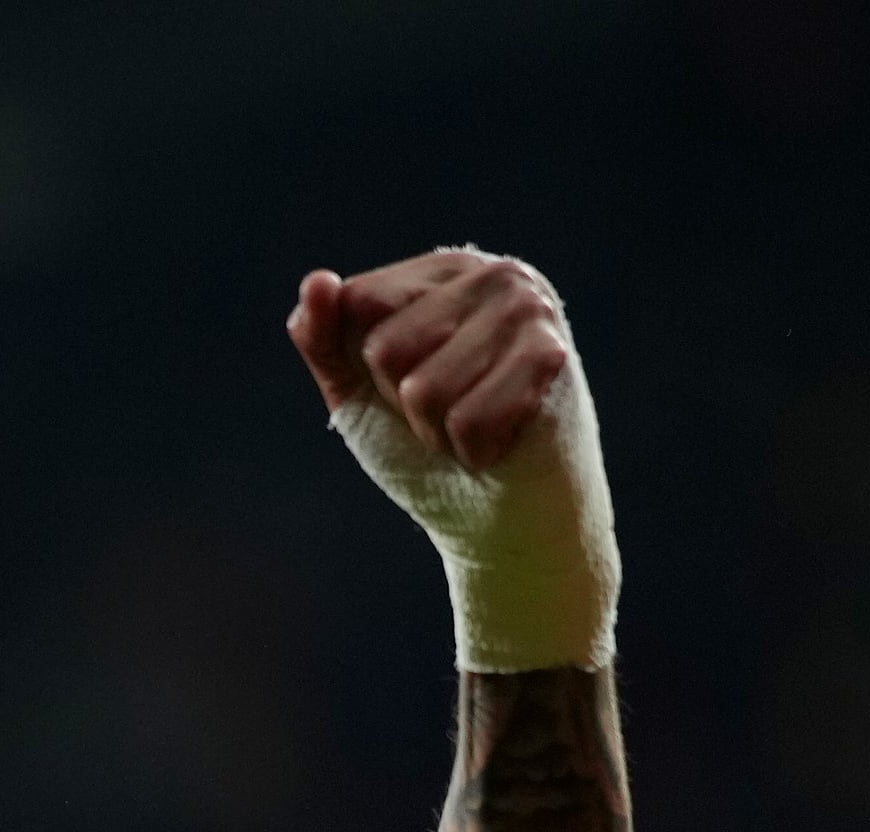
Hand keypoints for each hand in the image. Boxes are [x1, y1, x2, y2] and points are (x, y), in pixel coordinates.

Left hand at [289, 246, 615, 676]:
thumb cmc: (425, 450)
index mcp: (441, 272)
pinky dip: (471, 449)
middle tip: (446, 415)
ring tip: (472, 429)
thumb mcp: (355, 391)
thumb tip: (317, 282)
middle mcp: (491, 274)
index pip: (357, 302)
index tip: (407, 386)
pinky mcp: (552, 356)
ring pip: (423, 389)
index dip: (367, 368)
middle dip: (404, 403)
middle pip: (386, 349)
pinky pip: (466, 419)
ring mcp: (529, 309)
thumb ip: (324, 337)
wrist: (499, 520)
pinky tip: (500, 444)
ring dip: (438, 430)